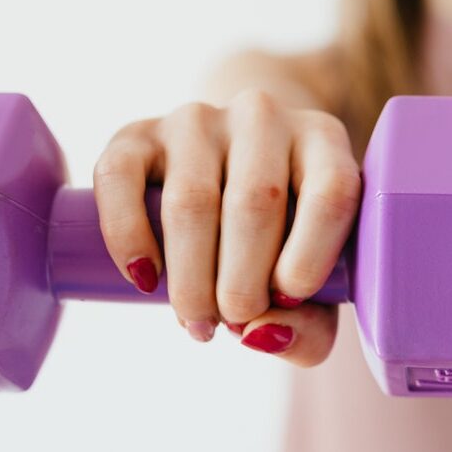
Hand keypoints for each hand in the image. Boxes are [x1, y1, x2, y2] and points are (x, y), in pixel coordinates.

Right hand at [92, 88, 361, 362]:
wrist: (228, 168)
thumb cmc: (283, 238)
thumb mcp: (314, 280)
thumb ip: (309, 324)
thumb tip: (260, 334)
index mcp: (323, 141)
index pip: (330, 191)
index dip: (310, 255)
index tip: (288, 298)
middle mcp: (263, 117)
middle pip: (255, 202)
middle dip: (242, 283)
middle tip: (233, 323)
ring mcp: (197, 119)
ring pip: (190, 200)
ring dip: (190, 278)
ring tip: (196, 322)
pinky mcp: (138, 133)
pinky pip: (121, 178)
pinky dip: (127, 237)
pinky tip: (145, 279)